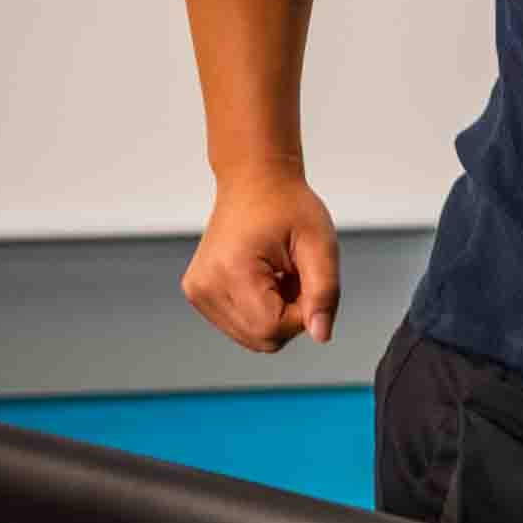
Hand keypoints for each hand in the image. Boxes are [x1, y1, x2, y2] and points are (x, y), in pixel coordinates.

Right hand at [184, 170, 340, 352]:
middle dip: (289, 315)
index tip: (306, 280)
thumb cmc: (288, 206)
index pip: (273, 329)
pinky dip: (260, 309)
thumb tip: (321, 335)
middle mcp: (205, 287)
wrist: (255, 183)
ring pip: (252, 336)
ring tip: (279, 274)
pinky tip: (264, 278)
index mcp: (231, 273)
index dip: (302, 314)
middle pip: (262, 339)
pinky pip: (240, 324)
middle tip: (295, 276)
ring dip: (275, 313)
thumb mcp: (321, 244)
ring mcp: (198, 292)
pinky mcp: (199, 294)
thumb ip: (324, 293)